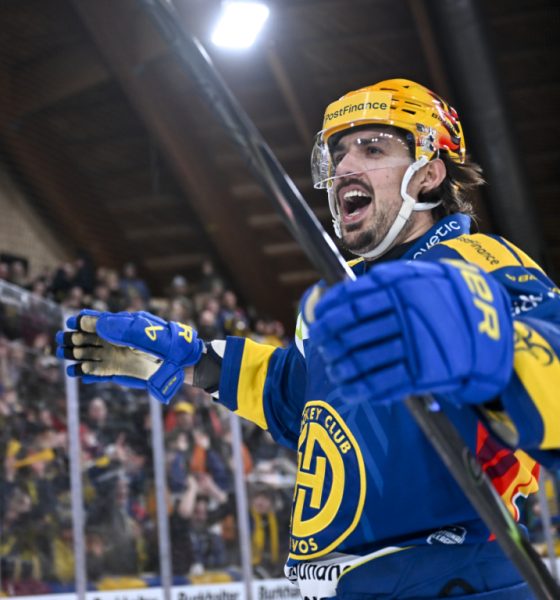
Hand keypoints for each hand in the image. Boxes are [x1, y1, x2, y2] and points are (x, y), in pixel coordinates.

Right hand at [56, 309, 203, 403]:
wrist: (177, 361)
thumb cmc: (162, 341)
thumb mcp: (142, 331)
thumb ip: (119, 327)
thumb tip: (94, 323)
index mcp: (119, 327)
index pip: (95, 321)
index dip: (82, 321)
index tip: (72, 322)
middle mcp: (114, 341)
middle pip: (87, 338)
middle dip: (73, 338)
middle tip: (61, 341)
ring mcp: (114, 357)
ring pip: (89, 355)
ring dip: (75, 355)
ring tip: (61, 354)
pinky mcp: (117, 372)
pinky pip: (97, 372)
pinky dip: (86, 372)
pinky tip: (75, 372)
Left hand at [310, 260, 512, 404]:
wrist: (487, 321)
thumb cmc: (439, 298)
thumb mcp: (411, 279)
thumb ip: (375, 287)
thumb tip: (327, 299)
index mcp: (399, 285)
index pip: (351, 301)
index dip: (328, 314)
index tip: (317, 322)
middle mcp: (405, 312)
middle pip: (353, 332)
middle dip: (330, 342)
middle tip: (320, 348)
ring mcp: (415, 342)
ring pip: (364, 359)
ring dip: (342, 367)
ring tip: (333, 370)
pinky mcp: (424, 370)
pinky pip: (383, 383)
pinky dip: (361, 388)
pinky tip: (348, 390)